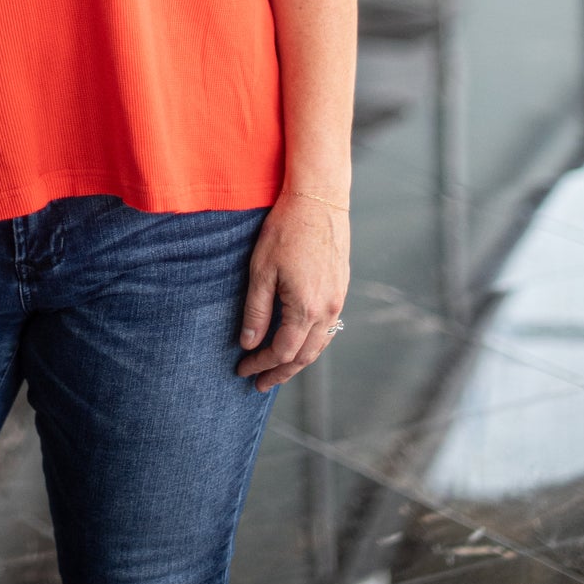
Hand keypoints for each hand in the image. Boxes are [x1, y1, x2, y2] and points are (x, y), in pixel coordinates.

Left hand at [235, 190, 348, 392]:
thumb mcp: (262, 270)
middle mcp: (328, 310)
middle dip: (280, 372)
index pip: (282, 351)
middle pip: (304, 356)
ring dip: (298, 361)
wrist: (319, 199)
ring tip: (277, 369)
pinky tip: (298, 341)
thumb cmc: (286, 230)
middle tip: (259, 383)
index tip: (243, 369)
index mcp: (306, 308)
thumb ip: (256, 310)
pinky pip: (328, 328)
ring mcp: (338, 300)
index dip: (261, 364)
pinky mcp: (341, 288)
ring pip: (320, 344)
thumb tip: (249, 343)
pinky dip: (311, 342)